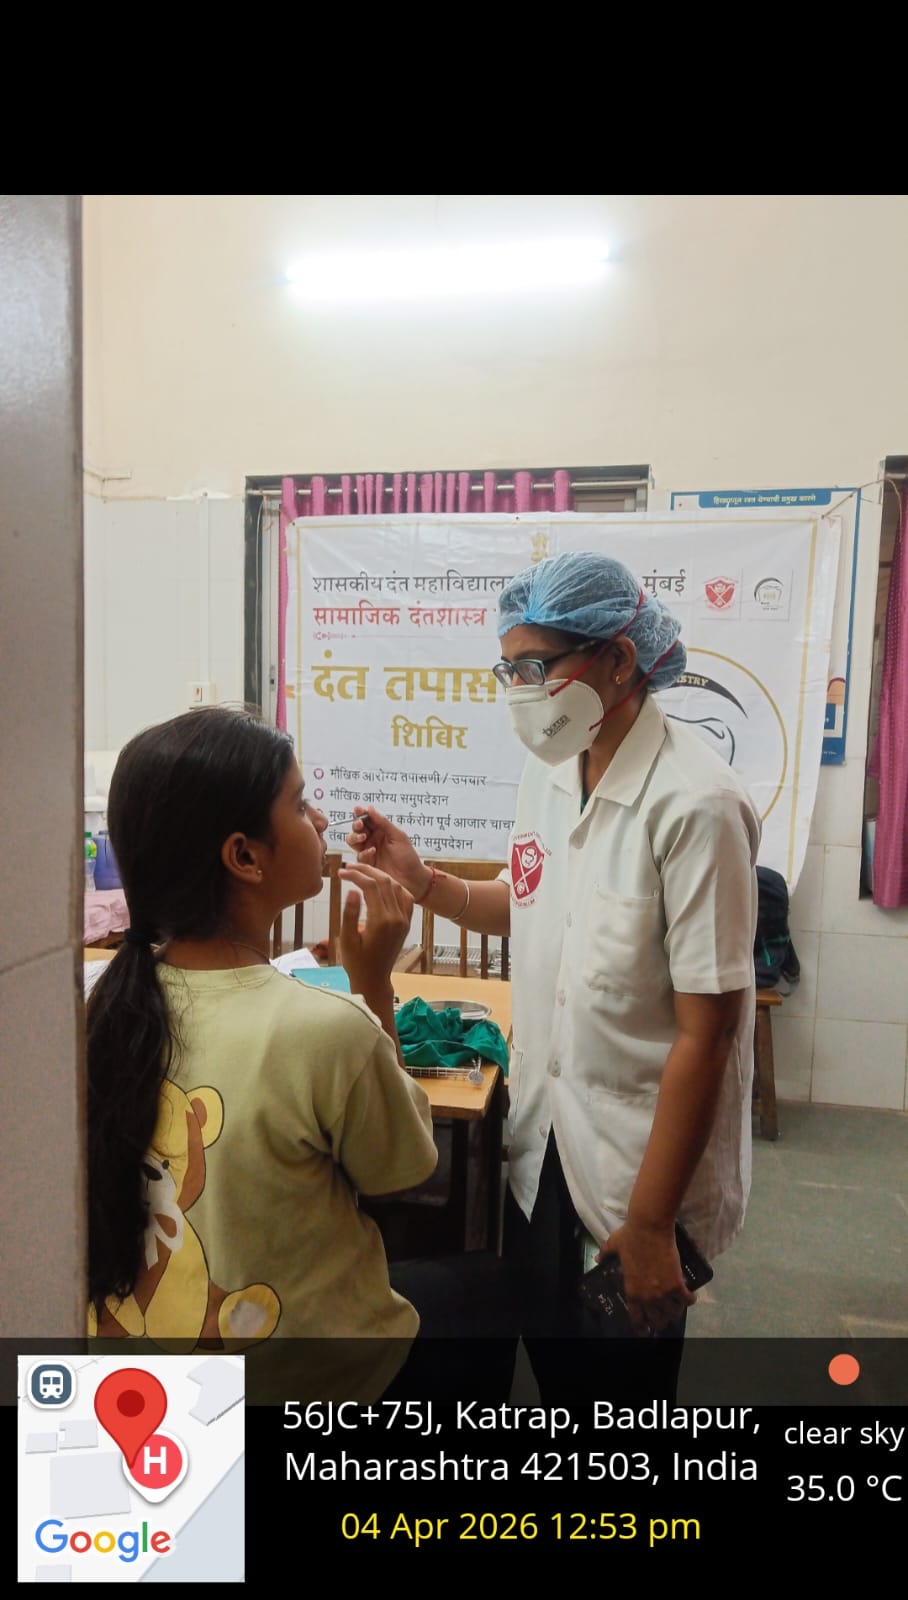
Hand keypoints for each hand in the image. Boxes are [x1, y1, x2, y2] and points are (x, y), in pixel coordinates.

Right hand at [338, 861, 413, 995]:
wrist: (375, 980)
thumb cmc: (356, 962)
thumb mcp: (346, 940)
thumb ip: (350, 914)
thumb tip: (353, 890)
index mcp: (381, 921)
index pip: (370, 886)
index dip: (355, 875)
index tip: (341, 872)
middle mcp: (397, 917)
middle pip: (384, 882)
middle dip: (366, 871)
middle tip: (349, 867)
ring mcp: (404, 919)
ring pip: (396, 886)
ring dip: (380, 876)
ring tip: (362, 873)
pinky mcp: (407, 922)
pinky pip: (405, 897)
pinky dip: (394, 886)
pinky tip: (382, 885)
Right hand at [345, 807, 429, 898]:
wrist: (412, 879)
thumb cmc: (408, 857)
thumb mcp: (398, 836)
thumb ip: (383, 823)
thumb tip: (370, 808)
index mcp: (382, 831)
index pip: (368, 819)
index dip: (361, 813)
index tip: (358, 809)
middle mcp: (373, 840)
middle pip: (357, 829)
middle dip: (356, 825)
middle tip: (360, 825)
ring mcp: (368, 852)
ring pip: (353, 842)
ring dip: (355, 837)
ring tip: (363, 837)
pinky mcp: (366, 864)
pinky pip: (359, 856)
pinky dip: (364, 852)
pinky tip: (372, 851)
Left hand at [600, 1221, 695, 1336]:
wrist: (649, 1228)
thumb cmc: (630, 1236)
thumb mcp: (613, 1246)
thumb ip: (604, 1255)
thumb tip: (597, 1258)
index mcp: (632, 1291)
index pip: (636, 1318)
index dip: (641, 1328)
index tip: (645, 1331)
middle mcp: (648, 1297)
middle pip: (657, 1321)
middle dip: (661, 1321)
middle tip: (664, 1317)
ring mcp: (663, 1292)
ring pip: (673, 1313)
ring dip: (675, 1312)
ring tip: (677, 1307)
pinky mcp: (677, 1284)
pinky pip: (687, 1300)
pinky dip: (689, 1300)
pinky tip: (690, 1297)